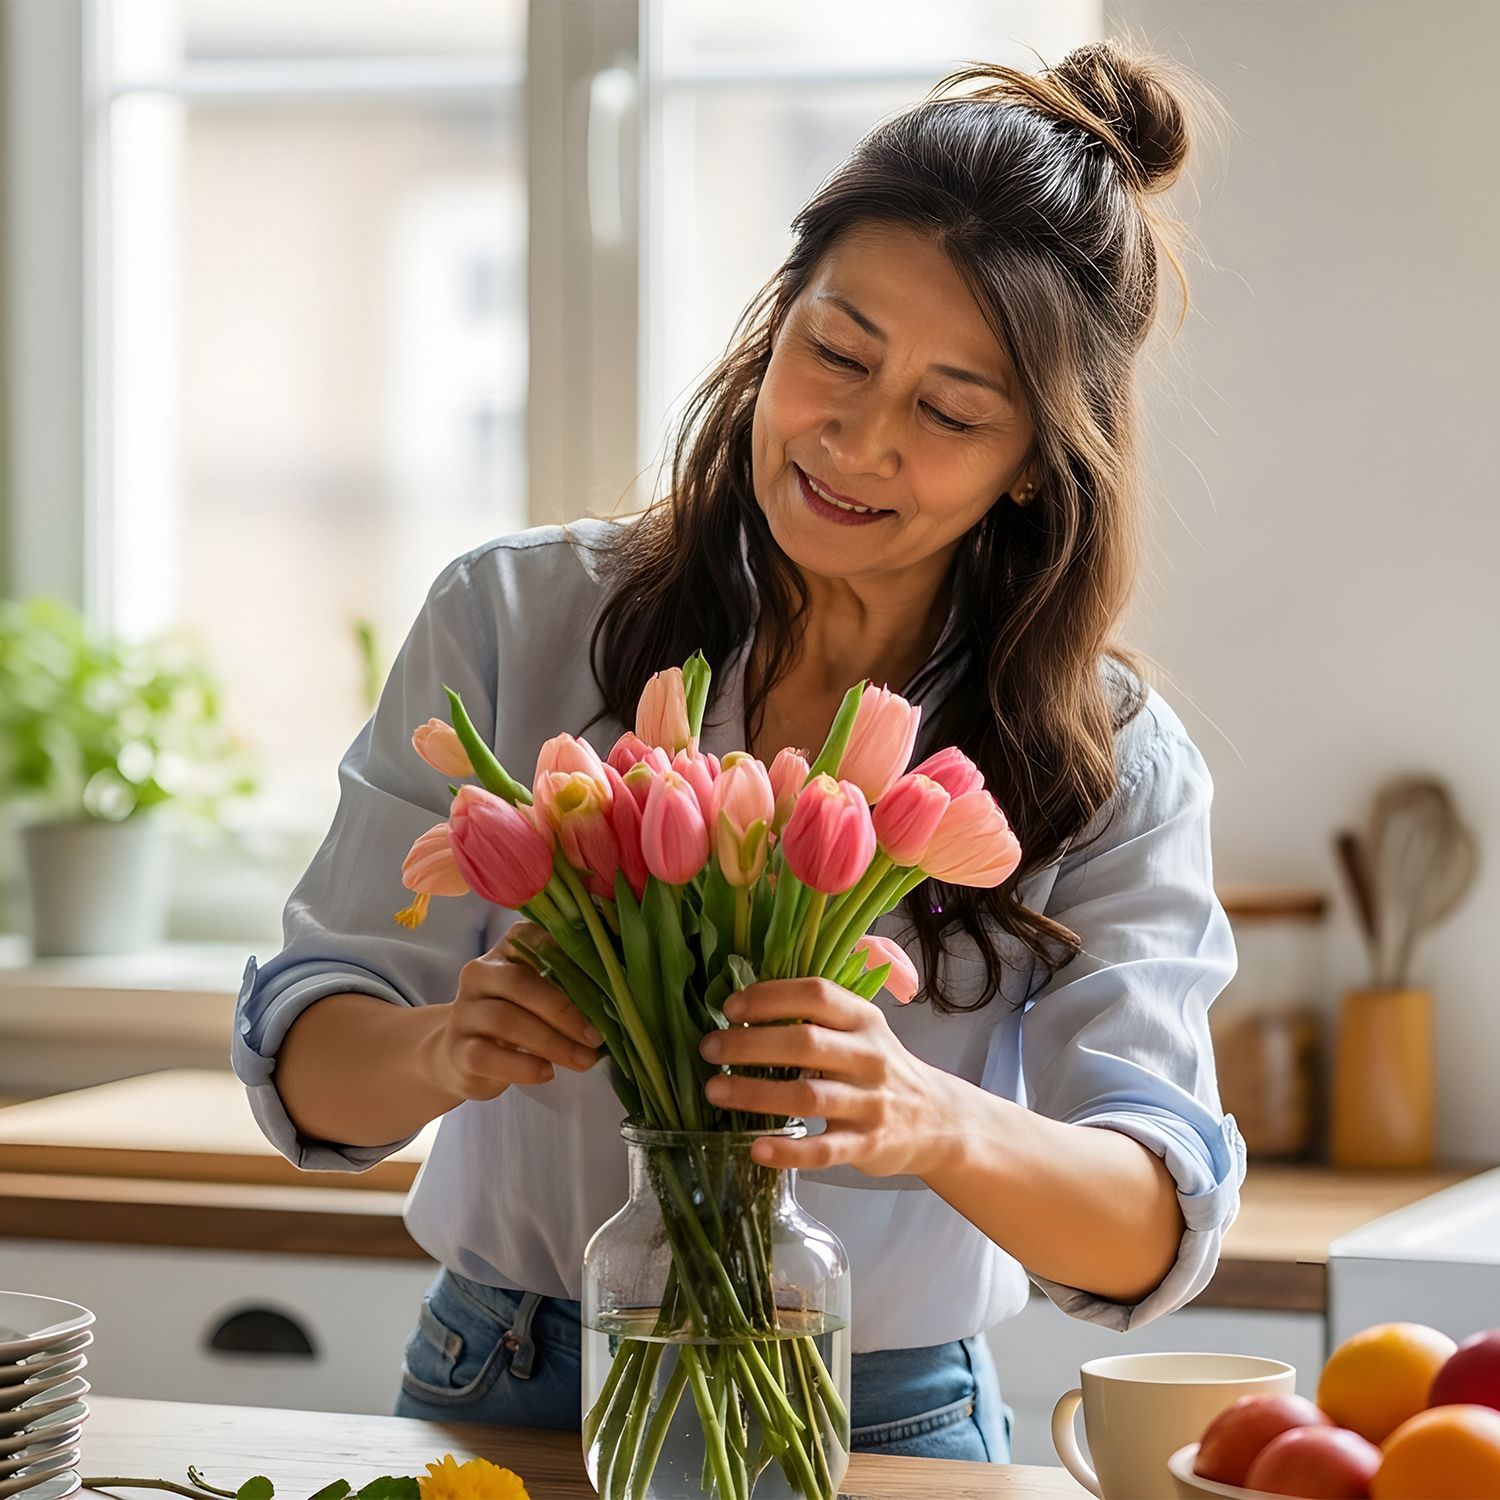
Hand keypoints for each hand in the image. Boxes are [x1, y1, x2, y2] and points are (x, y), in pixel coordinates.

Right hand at [420, 921, 604, 1101]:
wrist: (461, 1057)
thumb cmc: (515, 1021)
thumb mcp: (537, 996)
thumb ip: (565, 986)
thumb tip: (618, 996)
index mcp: (505, 952)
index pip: (530, 937)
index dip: (563, 952)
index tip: (598, 974)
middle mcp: (479, 974)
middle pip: (520, 982)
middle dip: (564, 1012)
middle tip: (595, 1037)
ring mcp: (464, 1011)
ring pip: (506, 1020)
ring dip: (552, 1043)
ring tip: (582, 1060)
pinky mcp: (457, 1049)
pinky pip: (488, 1055)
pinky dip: (523, 1067)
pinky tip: (547, 1073)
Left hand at [697, 978, 956, 1176]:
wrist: (937, 1120)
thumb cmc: (879, 1069)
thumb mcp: (862, 1032)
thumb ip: (817, 1019)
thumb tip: (742, 1007)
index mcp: (864, 1020)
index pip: (815, 995)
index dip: (769, 997)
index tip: (729, 1008)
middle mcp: (870, 1057)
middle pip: (804, 1043)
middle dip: (749, 1044)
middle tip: (709, 1049)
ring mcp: (870, 1103)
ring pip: (807, 1096)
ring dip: (755, 1093)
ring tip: (715, 1091)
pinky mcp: (868, 1145)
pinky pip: (822, 1150)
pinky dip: (787, 1151)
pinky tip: (755, 1148)